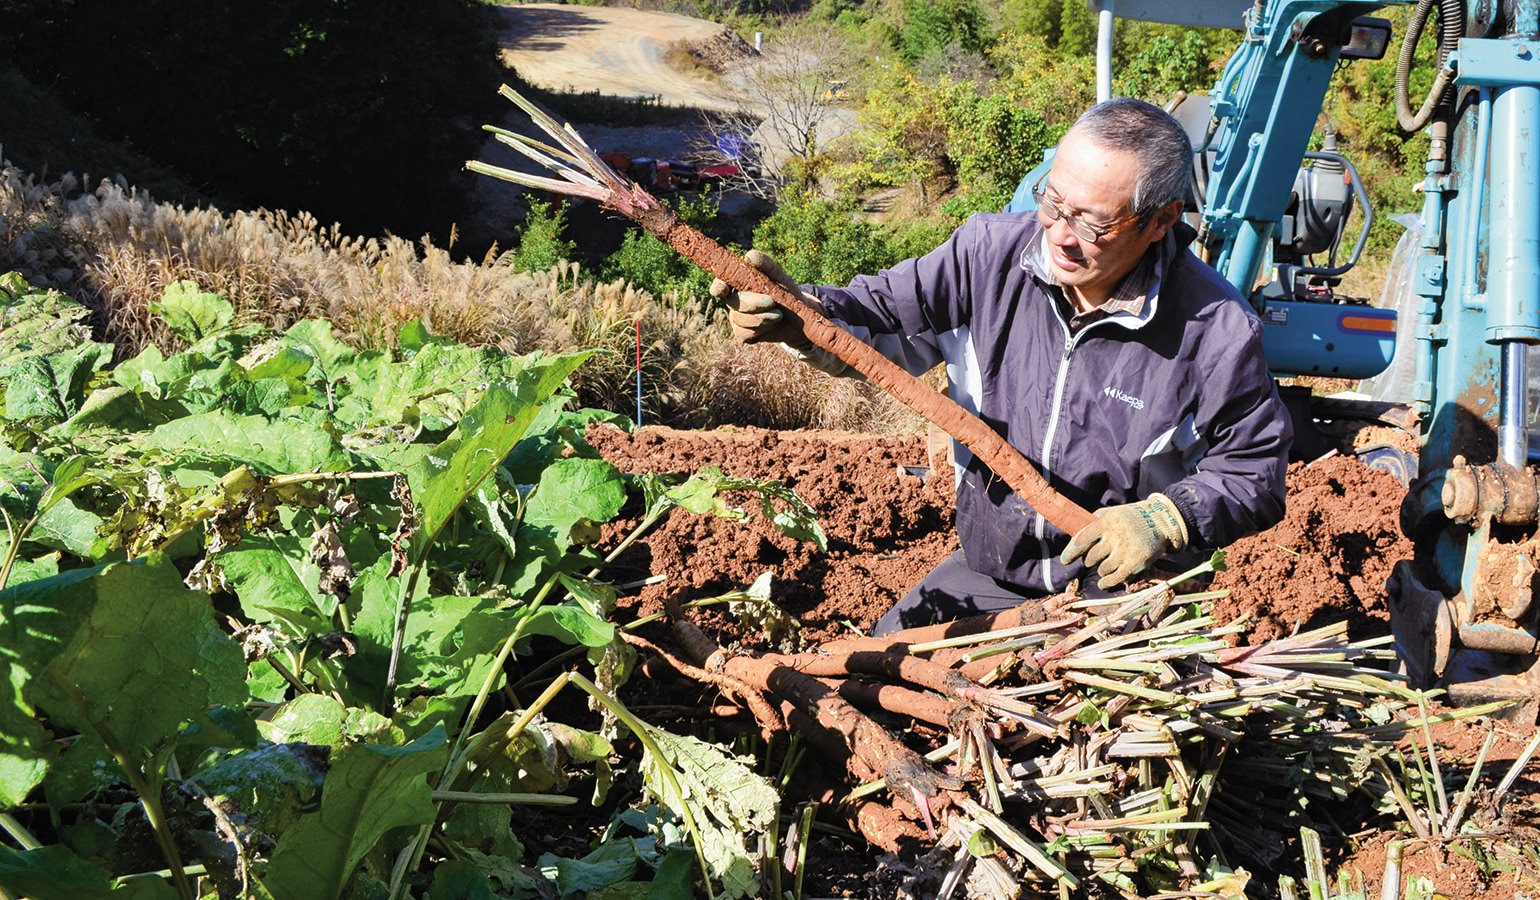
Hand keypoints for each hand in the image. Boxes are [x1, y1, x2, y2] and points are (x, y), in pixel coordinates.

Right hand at [709, 250, 811, 348]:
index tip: (724, 289)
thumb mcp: (779, 277)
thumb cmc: (786, 292)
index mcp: (737, 283)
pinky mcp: (743, 334)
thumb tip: (749, 256)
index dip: (718, 287)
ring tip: (780, 314)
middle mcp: (733, 300)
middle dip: (753, 303)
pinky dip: (762, 328)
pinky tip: (773, 323)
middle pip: (733, 302)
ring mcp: (736, 318)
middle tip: (773, 302)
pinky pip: (745, 333)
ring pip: (740, 319)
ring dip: (762, 317)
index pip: (720, 284)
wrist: (799, 318)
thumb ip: (765, 265)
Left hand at [1059, 493, 1189, 588]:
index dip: (1071, 551)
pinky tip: (1103, 583)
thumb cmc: (1128, 518)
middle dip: (1089, 560)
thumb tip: (1072, 540)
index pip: (1082, 539)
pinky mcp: (1136, 563)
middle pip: (1091, 558)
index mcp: (1107, 521)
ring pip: (1102, 569)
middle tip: (1095, 557)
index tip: (1065, 560)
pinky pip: (1114, 579)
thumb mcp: (1110, 513)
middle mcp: (1116, 536)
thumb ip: (1091, 523)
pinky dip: (1106, 583)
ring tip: (1108, 563)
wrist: (1159, 522)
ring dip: (1101, 570)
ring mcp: (1126, 551)